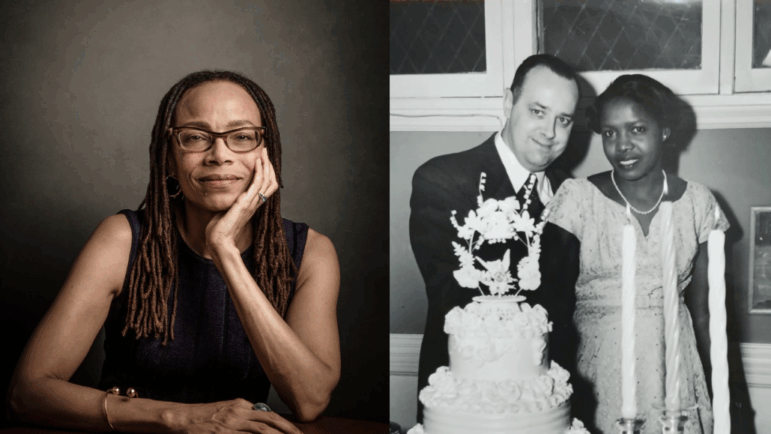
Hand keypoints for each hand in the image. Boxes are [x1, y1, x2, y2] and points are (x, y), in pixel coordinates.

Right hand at [173, 398, 302, 433]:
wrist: (181, 418)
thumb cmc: (203, 416)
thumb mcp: (226, 410)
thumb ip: (243, 414)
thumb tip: (260, 419)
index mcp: (241, 405)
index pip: (268, 414)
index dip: (283, 423)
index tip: (294, 431)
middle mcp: (239, 412)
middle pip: (270, 420)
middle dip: (288, 429)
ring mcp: (231, 424)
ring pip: (261, 431)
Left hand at [205, 146, 277, 253]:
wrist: (218, 241)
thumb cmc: (219, 229)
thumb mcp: (226, 211)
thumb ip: (230, 202)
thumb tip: (226, 195)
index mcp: (252, 205)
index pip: (267, 186)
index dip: (267, 172)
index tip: (263, 159)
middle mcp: (255, 204)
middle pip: (271, 182)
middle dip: (269, 165)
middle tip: (265, 152)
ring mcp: (251, 203)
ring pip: (267, 181)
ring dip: (266, 165)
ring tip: (263, 153)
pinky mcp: (245, 203)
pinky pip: (257, 185)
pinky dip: (259, 172)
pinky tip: (257, 162)